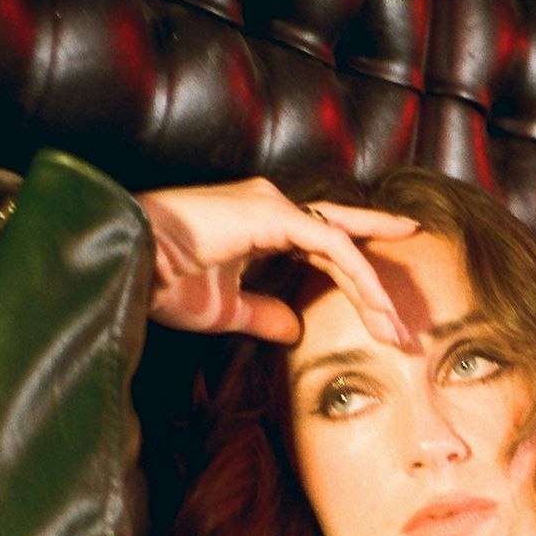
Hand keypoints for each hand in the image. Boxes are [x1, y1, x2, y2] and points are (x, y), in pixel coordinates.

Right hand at [136, 176, 420, 345]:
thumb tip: (295, 330)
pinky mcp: (273, 214)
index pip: (324, 244)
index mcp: (259, 223)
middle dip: (378, 283)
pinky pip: (332, 247)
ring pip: (344, 246)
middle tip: (407, 326)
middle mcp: (271, 205)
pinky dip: (359, 277)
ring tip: (397, 331)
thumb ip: (264, 315)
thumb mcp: (225, 310)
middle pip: (343, 240)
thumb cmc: (163, 282)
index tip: (388, 308)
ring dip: (374, 290)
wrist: (128, 264)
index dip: (359, 273)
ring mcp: (273, 204)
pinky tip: (377, 307)